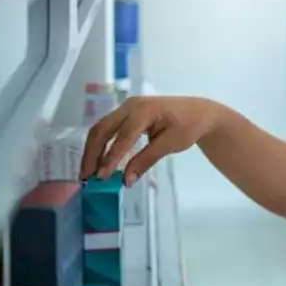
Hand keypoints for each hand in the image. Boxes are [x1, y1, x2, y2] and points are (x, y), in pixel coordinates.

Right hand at [80, 96, 221, 184]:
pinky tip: (98, 161)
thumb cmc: (189, 126)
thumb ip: (146, 160)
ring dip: (93, 150)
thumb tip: (126, 180)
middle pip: (102, 130)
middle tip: (85, 177)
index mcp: (144, 111)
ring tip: (87, 172)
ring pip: (101, 129)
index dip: (110, 158)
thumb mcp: (171, 144)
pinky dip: (101, 144)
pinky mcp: (127, 113)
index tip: (100, 177)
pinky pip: (109, 128)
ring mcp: (127, 107)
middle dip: (92, 154)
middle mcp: (131, 105)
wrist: (200, 112)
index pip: (121, 138)